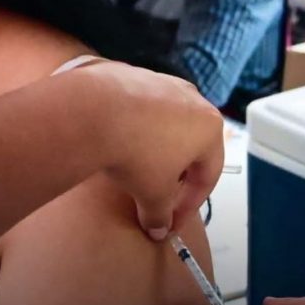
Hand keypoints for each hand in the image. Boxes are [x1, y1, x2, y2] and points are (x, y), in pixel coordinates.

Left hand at [79, 61, 224, 239]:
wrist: (93, 111)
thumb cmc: (136, 151)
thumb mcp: (152, 193)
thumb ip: (159, 214)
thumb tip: (157, 229)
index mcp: (210, 128)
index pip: (207, 176)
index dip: (189, 205)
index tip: (171, 221)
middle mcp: (194, 100)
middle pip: (191, 146)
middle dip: (176, 174)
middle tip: (158, 196)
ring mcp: (165, 82)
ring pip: (167, 124)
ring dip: (156, 149)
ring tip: (135, 169)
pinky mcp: (137, 75)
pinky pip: (142, 108)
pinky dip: (135, 127)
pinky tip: (118, 142)